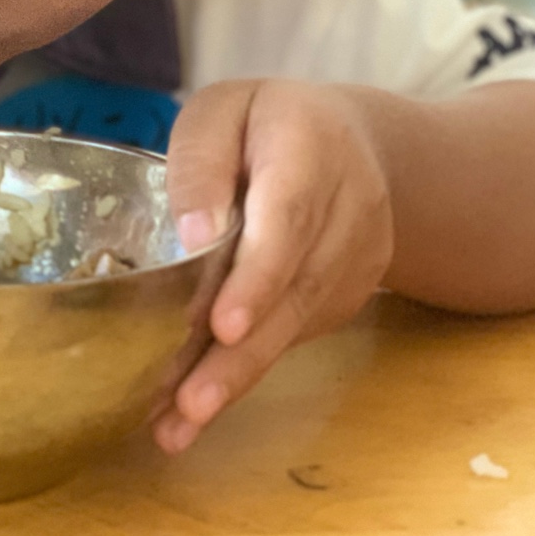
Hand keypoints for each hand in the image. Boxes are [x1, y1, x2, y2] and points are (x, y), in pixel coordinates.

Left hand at [153, 80, 394, 453]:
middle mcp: (349, 209)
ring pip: (296, 325)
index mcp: (310, 148)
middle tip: (190, 403)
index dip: (259, 276)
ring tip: (178, 424)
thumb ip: (202, 162)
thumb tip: (191, 237)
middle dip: (240, 354)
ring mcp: (356, 259)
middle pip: (294, 289)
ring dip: (236, 379)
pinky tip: (196, 405)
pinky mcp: (347, 295)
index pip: (290, 218)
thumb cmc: (266, 122)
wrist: (355, 143)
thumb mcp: (222, 111)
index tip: (224, 325)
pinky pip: (296, 336)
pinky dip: (247, 371)